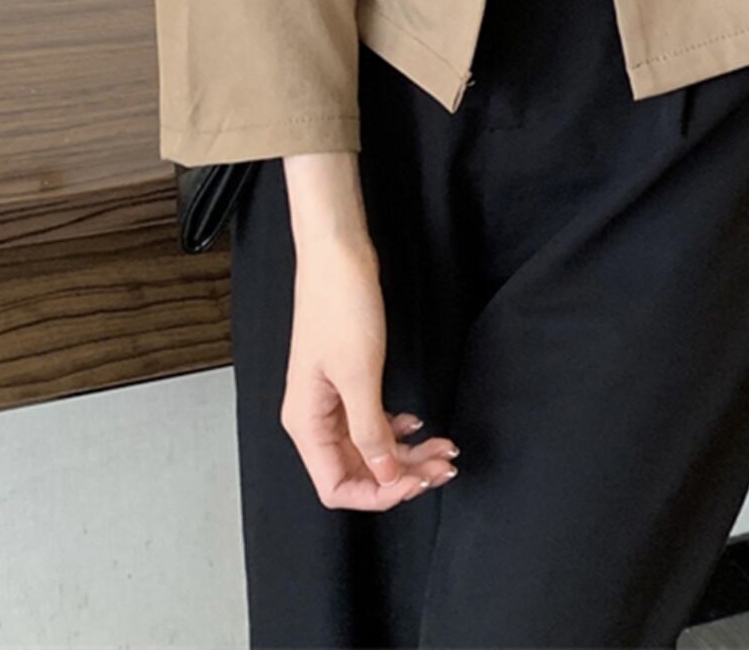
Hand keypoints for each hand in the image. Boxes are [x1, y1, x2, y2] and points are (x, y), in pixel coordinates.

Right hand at [280, 234, 459, 509]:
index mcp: (306, 423)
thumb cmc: (339, 306)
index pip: (337, 486)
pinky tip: (417, 424)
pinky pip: (372, 420)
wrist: (338, 255)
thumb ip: (371, 431)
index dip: (377, 493)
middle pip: (358, 469)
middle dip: (402, 473)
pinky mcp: (347, 379)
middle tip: (443, 465)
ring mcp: (331, 398)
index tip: (416, 482)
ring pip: (370, 445)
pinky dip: (397, 428)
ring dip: (406, 452)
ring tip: (443, 447)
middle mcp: (314, 417)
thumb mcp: (360, 375)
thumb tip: (385, 476)